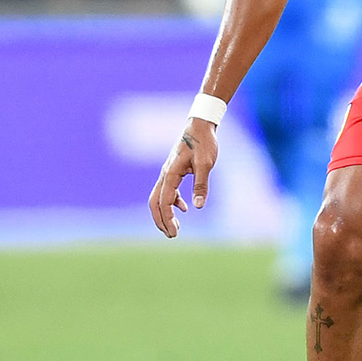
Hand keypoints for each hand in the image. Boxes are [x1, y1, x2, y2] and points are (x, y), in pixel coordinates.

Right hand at [148, 118, 219, 236]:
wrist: (200, 125)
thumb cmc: (203, 143)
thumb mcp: (206, 164)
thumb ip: (201, 184)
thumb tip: (197, 206)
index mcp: (171, 173)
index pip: (164, 202)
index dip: (167, 219)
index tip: (175, 234)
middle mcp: (165, 174)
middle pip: (155, 202)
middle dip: (160, 220)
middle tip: (172, 235)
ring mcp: (168, 172)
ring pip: (159, 197)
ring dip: (165, 213)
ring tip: (175, 228)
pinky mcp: (174, 170)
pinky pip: (167, 190)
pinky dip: (172, 202)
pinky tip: (184, 207)